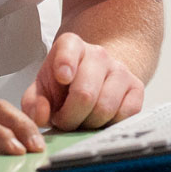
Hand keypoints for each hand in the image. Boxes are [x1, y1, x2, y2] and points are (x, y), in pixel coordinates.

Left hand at [22, 32, 144, 130]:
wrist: (94, 78)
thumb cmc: (63, 85)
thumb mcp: (41, 89)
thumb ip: (33, 103)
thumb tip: (41, 116)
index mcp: (71, 46)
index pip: (69, 49)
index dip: (65, 63)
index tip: (63, 77)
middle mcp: (98, 54)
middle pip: (85, 93)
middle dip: (70, 117)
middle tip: (64, 121)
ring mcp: (120, 70)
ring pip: (105, 108)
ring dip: (89, 124)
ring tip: (81, 120)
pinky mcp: (136, 88)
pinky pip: (125, 115)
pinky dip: (109, 125)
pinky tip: (99, 120)